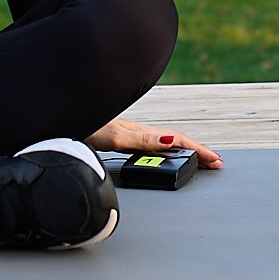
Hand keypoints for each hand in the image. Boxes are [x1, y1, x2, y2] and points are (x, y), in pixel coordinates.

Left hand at [84, 118, 220, 169]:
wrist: (64, 117)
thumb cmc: (87, 126)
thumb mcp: (116, 137)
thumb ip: (142, 140)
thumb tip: (170, 141)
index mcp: (142, 132)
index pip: (178, 141)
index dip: (198, 150)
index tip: (215, 160)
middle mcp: (139, 132)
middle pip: (175, 141)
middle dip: (196, 151)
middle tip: (214, 162)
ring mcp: (130, 135)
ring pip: (164, 143)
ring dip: (183, 151)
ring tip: (197, 159)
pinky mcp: (121, 139)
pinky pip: (152, 146)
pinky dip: (165, 152)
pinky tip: (163, 155)